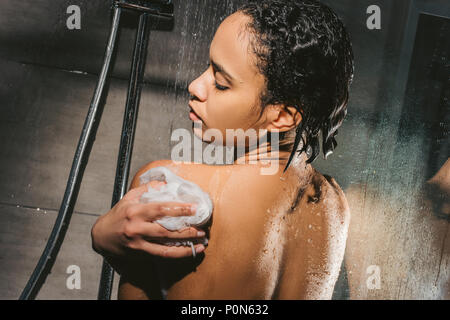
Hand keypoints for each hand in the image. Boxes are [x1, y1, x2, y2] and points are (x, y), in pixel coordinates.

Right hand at [91, 180, 205, 260]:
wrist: (101, 237)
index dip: (179, 209)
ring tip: (202, 243)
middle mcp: (137, 228)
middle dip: (187, 230)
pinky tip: (190, 251)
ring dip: (186, 246)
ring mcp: (138, 243)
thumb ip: (147, 189)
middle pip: (166, 231)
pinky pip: (161, 255)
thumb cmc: (118, 215)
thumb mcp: (129, 198)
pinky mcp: (139, 254)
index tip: (194, 208)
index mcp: (135, 211)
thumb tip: (165, 183)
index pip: (160, 209)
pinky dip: (178, 254)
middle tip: (203, 228)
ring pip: (166, 247)